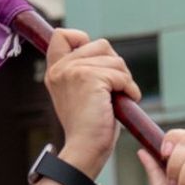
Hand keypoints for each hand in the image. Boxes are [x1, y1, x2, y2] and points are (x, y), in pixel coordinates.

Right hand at [44, 30, 138, 176]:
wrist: (85, 150)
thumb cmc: (89, 128)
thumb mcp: (81, 94)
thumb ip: (86, 71)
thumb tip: (108, 54)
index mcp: (55, 72)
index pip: (62, 35)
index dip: (82, 39)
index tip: (97, 62)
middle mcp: (60, 69)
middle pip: (100, 44)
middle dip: (115, 64)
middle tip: (116, 87)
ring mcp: (73, 71)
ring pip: (113, 58)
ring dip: (124, 77)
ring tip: (120, 97)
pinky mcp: (89, 78)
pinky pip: (119, 73)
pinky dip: (129, 87)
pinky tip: (128, 100)